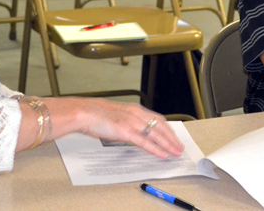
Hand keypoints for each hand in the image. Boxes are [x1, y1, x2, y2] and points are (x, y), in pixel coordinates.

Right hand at [47, 98, 183, 158]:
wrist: (83, 112)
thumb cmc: (95, 115)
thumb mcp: (116, 116)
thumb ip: (127, 122)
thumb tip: (132, 131)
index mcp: (134, 109)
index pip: (157, 119)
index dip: (168, 129)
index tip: (174, 136)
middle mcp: (136, 114)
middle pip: (161, 126)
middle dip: (172, 138)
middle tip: (179, 147)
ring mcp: (132, 122)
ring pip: (156, 134)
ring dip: (168, 144)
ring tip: (175, 152)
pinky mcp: (126, 131)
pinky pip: (145, 142)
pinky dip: (156, 149)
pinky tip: (162, 154)